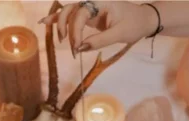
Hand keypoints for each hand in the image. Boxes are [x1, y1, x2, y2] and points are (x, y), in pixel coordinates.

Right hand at [40, 1, 158, 54]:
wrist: (143, 19)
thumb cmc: (134, 24)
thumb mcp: (120, 34)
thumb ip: (100, 40)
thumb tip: (80, 48)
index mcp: (101, 2)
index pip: (80, 14)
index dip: (76, 31)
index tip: (78, 48)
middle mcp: (92, 2)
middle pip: (70, 10)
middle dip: (66, 28)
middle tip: (71, 47)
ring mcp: (89, 8)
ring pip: (68, 12)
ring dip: (60, 24)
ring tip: (60, 40)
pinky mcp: (88, 15)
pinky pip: (71, 16)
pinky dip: (58, 18)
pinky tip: (45, 22)